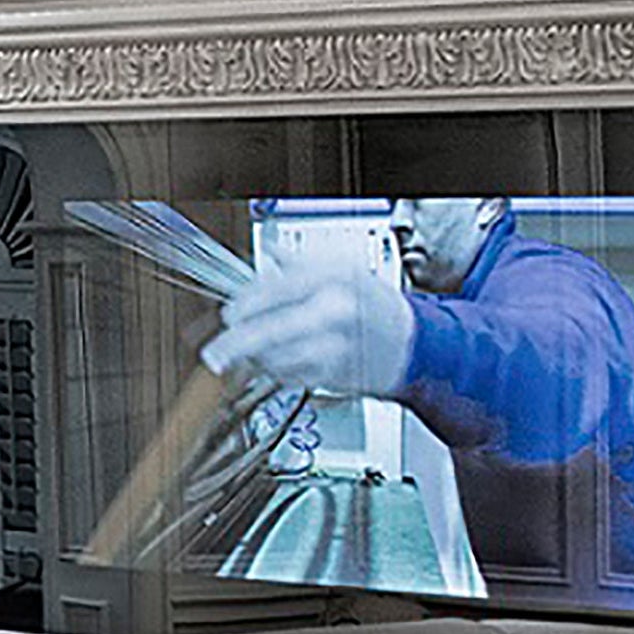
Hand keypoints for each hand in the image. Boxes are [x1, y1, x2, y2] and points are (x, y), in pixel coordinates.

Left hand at [203, 261, 413, 399]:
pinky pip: (291, 376)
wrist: (418, 345)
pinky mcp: (333, 375)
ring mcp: (332, 346)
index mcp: (331, 279)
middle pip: (267, 332)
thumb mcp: (342, 269)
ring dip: (257, 360)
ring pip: (275, 359)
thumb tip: (267, 257)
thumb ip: (299, 264)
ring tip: (257, 355)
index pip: (272, 292)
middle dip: (235, 346)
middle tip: (215, 355)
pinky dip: (278, 372)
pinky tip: (283, 363)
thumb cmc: (377, 307)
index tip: (229, 316)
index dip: (244, 306)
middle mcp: (331, 312)